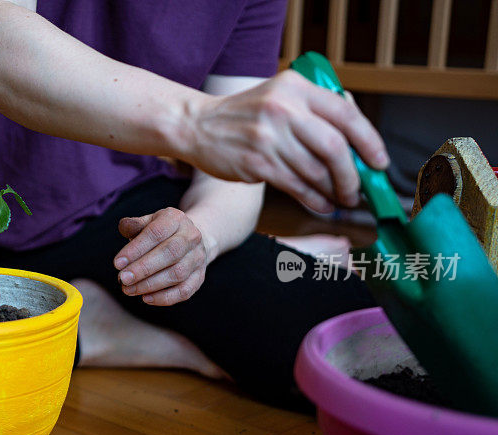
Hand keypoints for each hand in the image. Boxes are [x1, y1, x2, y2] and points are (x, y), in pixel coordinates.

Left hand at [114, 207, 206, 305]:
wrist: (191, 240)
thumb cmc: (162, 233)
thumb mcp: (149, 222)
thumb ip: (135, 225)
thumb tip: (124, 227)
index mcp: (175, 219)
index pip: (156, 233)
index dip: (136, 249)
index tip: (117, 263)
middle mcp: (191, 237)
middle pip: (170, 253)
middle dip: (144, 268)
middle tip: (123, 279)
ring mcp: (198, 258)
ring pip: (177, 274)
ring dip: (150, 285)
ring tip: (129, 289)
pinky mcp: (200, 277)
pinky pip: (184, 291)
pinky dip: (164, 297)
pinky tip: (146, 298)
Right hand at [178, 70, 388, 212]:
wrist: (199, 126)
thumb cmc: (245, 115)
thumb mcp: (280, 96)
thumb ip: (315, 110)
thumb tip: (360, 142)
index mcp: (296, 88)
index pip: (346, 115)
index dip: (369, 142)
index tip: (379, 162)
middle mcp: (283, 109)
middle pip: (335, 147)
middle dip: (352, 175)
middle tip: (358, 190)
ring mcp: (268, 137)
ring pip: (316, 171)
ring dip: (333, 191)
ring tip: (340, 199)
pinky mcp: (257, 163)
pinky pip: (296, 186)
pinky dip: (314, 199)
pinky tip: (321, 204)